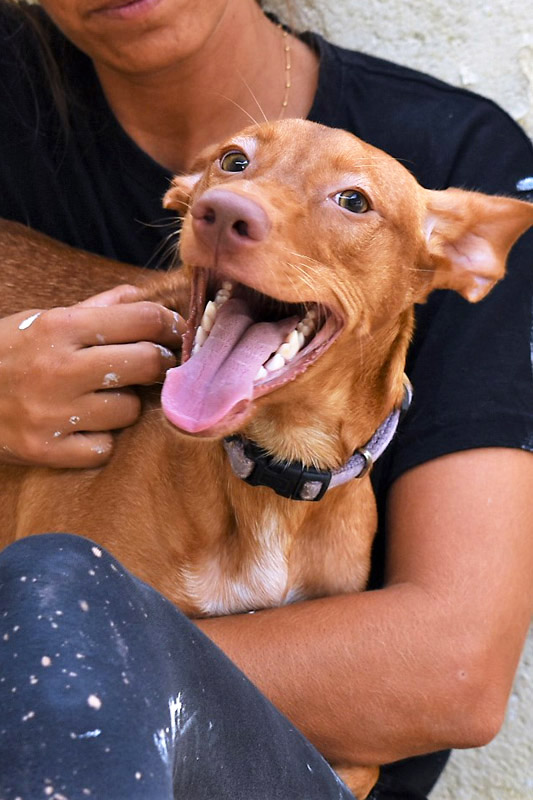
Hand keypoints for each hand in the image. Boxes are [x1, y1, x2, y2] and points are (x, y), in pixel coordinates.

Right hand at [0, 284, 184, 467]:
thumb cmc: (3, 354)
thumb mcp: (40, 320)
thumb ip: (94, 308)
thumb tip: (139, 297)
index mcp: (60, 327)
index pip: (143, 320)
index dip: (170, 326)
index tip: (176, 334)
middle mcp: (60, 368)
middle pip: (146, 364)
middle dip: (158, 364)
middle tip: (151, 366)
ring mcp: (53, 413)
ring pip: (128, 411)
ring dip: (124, 406)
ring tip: (99, 400)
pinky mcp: (46, 450)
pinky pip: (103, 448)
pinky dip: (99, 440)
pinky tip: (80, 429)